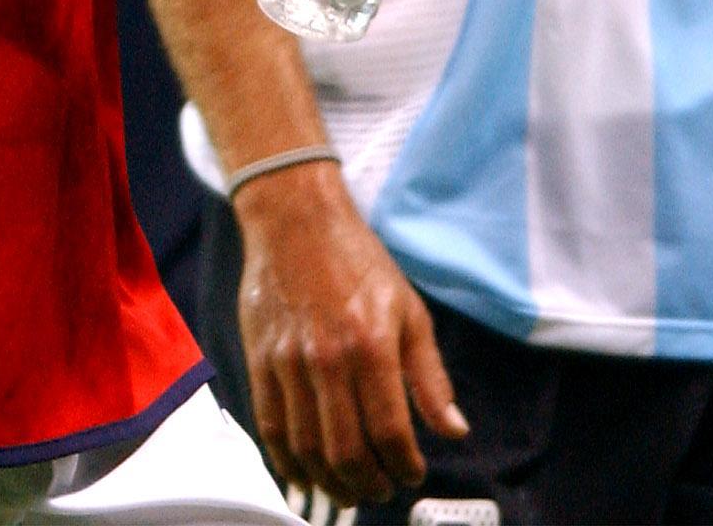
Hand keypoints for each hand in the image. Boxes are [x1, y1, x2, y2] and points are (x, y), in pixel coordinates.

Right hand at [234, 158, 467, 504]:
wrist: (295, 220)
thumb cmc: (357, 261)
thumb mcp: (410, 312)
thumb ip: (430, 378)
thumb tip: (454, 431)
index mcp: (371, 345)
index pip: (390, 430)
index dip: (405, 464)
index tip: (413, 473)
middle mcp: (327, 359)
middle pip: (345, 449)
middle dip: (368, 483)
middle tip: (382, 491)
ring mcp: (287, 362)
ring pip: (306, 446)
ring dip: (329, 481)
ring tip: (348, 491)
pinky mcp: (258, 360)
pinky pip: (270, 426)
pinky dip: (287, 460)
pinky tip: (304, 472)